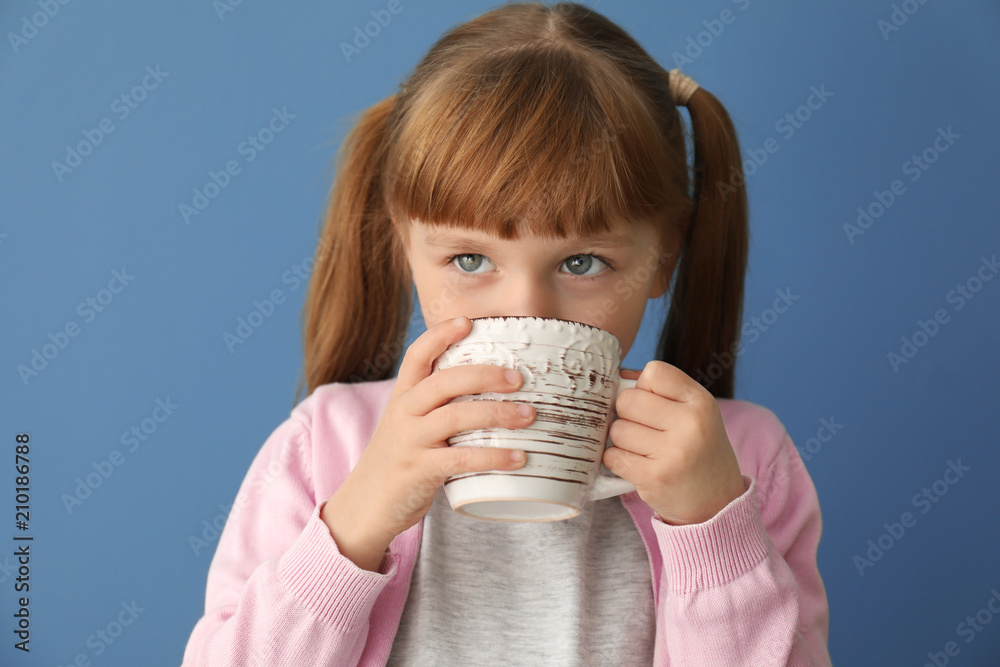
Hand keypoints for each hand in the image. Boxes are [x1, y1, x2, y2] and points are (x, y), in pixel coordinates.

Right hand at [322, 316, 534, 569]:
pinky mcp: (419, 471)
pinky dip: (493, 457)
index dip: (441, 335)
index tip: (468, 321)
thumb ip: (439, 405)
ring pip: (455, 416)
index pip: (417, 355)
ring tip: (530, 415)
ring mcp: (410, 441)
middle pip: (444, 382)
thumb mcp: (410, 424)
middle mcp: (404, 413)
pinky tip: (518, 458)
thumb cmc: (399, 460)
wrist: (365, 506)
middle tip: (519, 378)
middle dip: (485, 375)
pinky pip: (461, 458)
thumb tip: (495, 388)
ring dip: (498, 414)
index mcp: (403, 396)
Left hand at [604, 361, 745, 524]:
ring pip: (617, 429)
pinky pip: (613, 456)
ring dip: (623, 440)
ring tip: (646, 451)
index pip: (653, 372)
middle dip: (628, 415)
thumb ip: (661, 392)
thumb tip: (617, 376)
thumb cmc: (697, 451)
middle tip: (646, 431)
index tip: (654, 406)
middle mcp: (690, 423)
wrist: (716, 504)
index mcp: (701, 402)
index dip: (644, 388)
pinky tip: (638, 466)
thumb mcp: (695, 414)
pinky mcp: (654, 477)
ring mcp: (673, 451)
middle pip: (628, 399)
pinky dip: (617, 460)